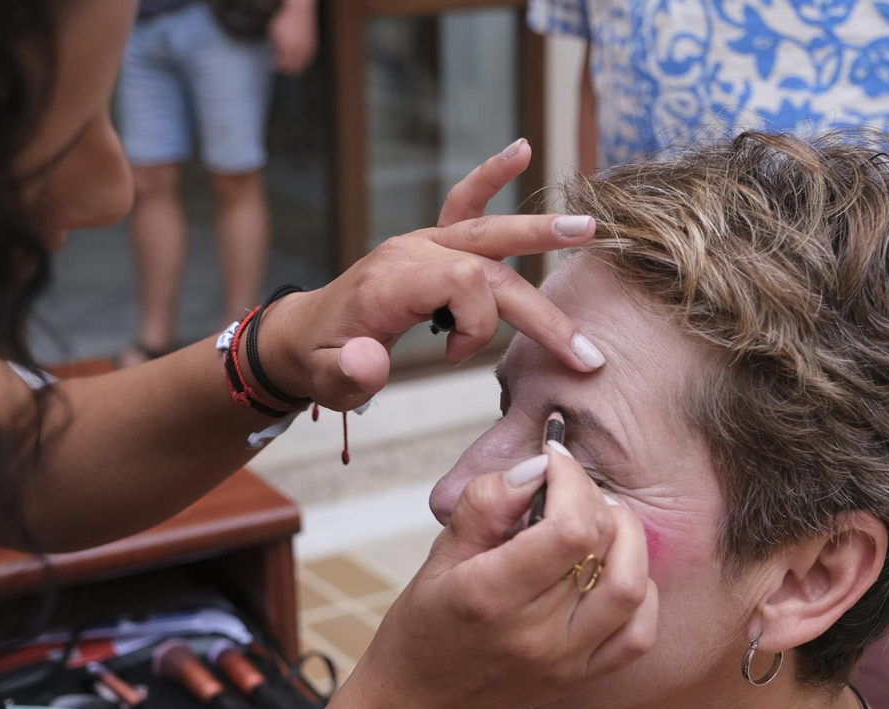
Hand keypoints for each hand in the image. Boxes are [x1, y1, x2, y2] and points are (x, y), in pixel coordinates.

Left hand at [257, 140, 603, 409]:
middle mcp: (413, 251)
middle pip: (490, 265)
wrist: (299, 333)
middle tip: (582, 345)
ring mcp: (423, 241)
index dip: (476, 327)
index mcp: (393, 280)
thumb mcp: (326, 379)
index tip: (455, 360)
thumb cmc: (320, 358)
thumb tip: (370, 363)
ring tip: (588, 228)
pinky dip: (491, 177)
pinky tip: (520, 150)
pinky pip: (464, 202)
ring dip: (540, 236)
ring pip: (491, 234)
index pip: (464, 284)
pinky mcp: (431, 244)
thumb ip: (349, 373)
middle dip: (539, 307)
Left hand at [268, 0, 317, 74]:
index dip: (278, 67)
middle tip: (282, 69)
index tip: (274, 66)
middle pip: (293, 67)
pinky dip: (304, 63)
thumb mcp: (274, 32)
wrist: (300, 10)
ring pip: (302, 65)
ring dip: (296, 68)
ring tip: (290, 67)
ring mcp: (307, 48)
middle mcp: (298, 50)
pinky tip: (300, 62)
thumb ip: (275, 46)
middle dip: (287, 69)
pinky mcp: (314, 46)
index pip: (283, 64)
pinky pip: (309, 59)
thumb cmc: (285, 19)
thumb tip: (276, 56)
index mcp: (287, 47)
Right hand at [342, 444, 657, 708]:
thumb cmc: (424, 625)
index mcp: (491, 596)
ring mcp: (566, 660)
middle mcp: (536, 633)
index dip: (572, 480)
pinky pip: (639, 633)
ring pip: (633, 587)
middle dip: (594, 498)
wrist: (421, 704)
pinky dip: (641, 592)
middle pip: (603, 548)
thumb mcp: (439, 555)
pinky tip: (612, 570)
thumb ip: (486, 505)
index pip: (569, 528)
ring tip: (599, 521)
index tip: (554, 462)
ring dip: (627, 540)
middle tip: (569, 489)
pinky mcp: (583, 676)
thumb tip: (538, 468)